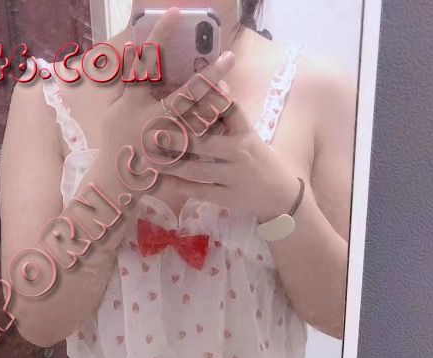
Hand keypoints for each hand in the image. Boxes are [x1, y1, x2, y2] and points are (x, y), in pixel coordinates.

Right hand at [98, 10, 235, 177]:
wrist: (116, 180)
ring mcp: (167, 140)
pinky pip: (197, 140)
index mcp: (134, 101)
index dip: (162, 35)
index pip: (147, 62)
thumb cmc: (115, 140)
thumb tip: (136, 54)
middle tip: (229, 57)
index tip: (176, 13)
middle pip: (186, 93)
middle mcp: (153, 118)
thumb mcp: (114, 110)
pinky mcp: (175, 157)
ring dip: (216, 102)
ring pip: (199, 119)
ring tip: (230, 88)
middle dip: (209, 75)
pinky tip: (223, 116)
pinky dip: (211, 127)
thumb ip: (127, 85)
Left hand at [156, 84, 306, 221]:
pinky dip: (183, 187)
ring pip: (199, 171)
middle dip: (178, 140)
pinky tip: (166, 181)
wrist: (280, 194)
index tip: (179, 97)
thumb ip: (231, 113)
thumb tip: (219, 84)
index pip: (226, 111)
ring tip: (152, 159)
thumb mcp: (248, 134)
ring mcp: (234, 177)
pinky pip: (202, 192)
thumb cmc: (258, 159)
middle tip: (152, 134)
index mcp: (244, 133)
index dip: (203, 104)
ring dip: (174, 165)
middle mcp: (240, 153)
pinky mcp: (229, 198)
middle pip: (205, 144)